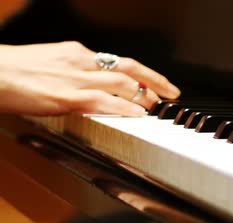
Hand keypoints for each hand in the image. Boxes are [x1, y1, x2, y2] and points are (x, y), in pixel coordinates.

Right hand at [0, 41, 180, 115]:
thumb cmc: (10, 70)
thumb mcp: (48, 64)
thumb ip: (72, 73)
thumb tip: (89, 87)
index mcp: (76, 54)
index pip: (118, 61)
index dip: (142, 72)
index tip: (156, 82)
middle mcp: (80, 62)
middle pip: (129, 67)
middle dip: (155, 80)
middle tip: (172, 92)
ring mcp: (74, 79)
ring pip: (121, 82)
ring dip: (146, 94)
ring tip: (160, 106)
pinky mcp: (65, 96)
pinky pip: (102, 100)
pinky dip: (124, 107)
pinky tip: (139, 115)